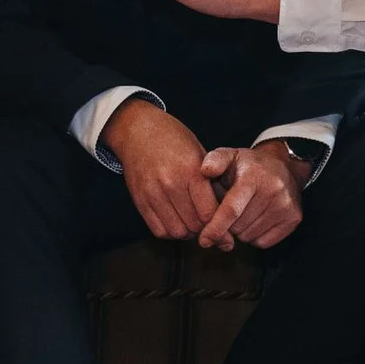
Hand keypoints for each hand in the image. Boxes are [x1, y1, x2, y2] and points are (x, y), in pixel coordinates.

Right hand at [100, 98, 218, 240]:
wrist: (138, 130)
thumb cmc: (174, 140)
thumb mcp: (199, 153)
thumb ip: (211, 182)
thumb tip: (227, 211)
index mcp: (191, 171)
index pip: (209, 213)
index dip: (220, 224)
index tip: (224, 226)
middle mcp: (171, 184)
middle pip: (195, 225)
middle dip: (206, 230)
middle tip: (209, 225)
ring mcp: (153, 193)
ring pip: (177, 232)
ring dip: (188, 233)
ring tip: (192, 223)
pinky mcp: (140, 200)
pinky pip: (159, 230)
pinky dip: (171, 232)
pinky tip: (177, 221)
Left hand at [193, 143, 306, 250]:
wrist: (285, 166)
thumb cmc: (249, 165)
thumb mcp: (229, 156)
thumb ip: (214, 161)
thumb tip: (205, 171)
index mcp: (253, 177)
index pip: (232, 210)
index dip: (216, 227)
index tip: (204, 240)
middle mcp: (273, 191)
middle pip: (237, 227)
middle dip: (226, 224)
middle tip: (229, 208)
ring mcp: (285, 206)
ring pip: (248, 236)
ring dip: (239, 230)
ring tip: (244, 210)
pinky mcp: (294, 218)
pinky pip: (263, 242)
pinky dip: (254, 236)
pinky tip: (255, 219)